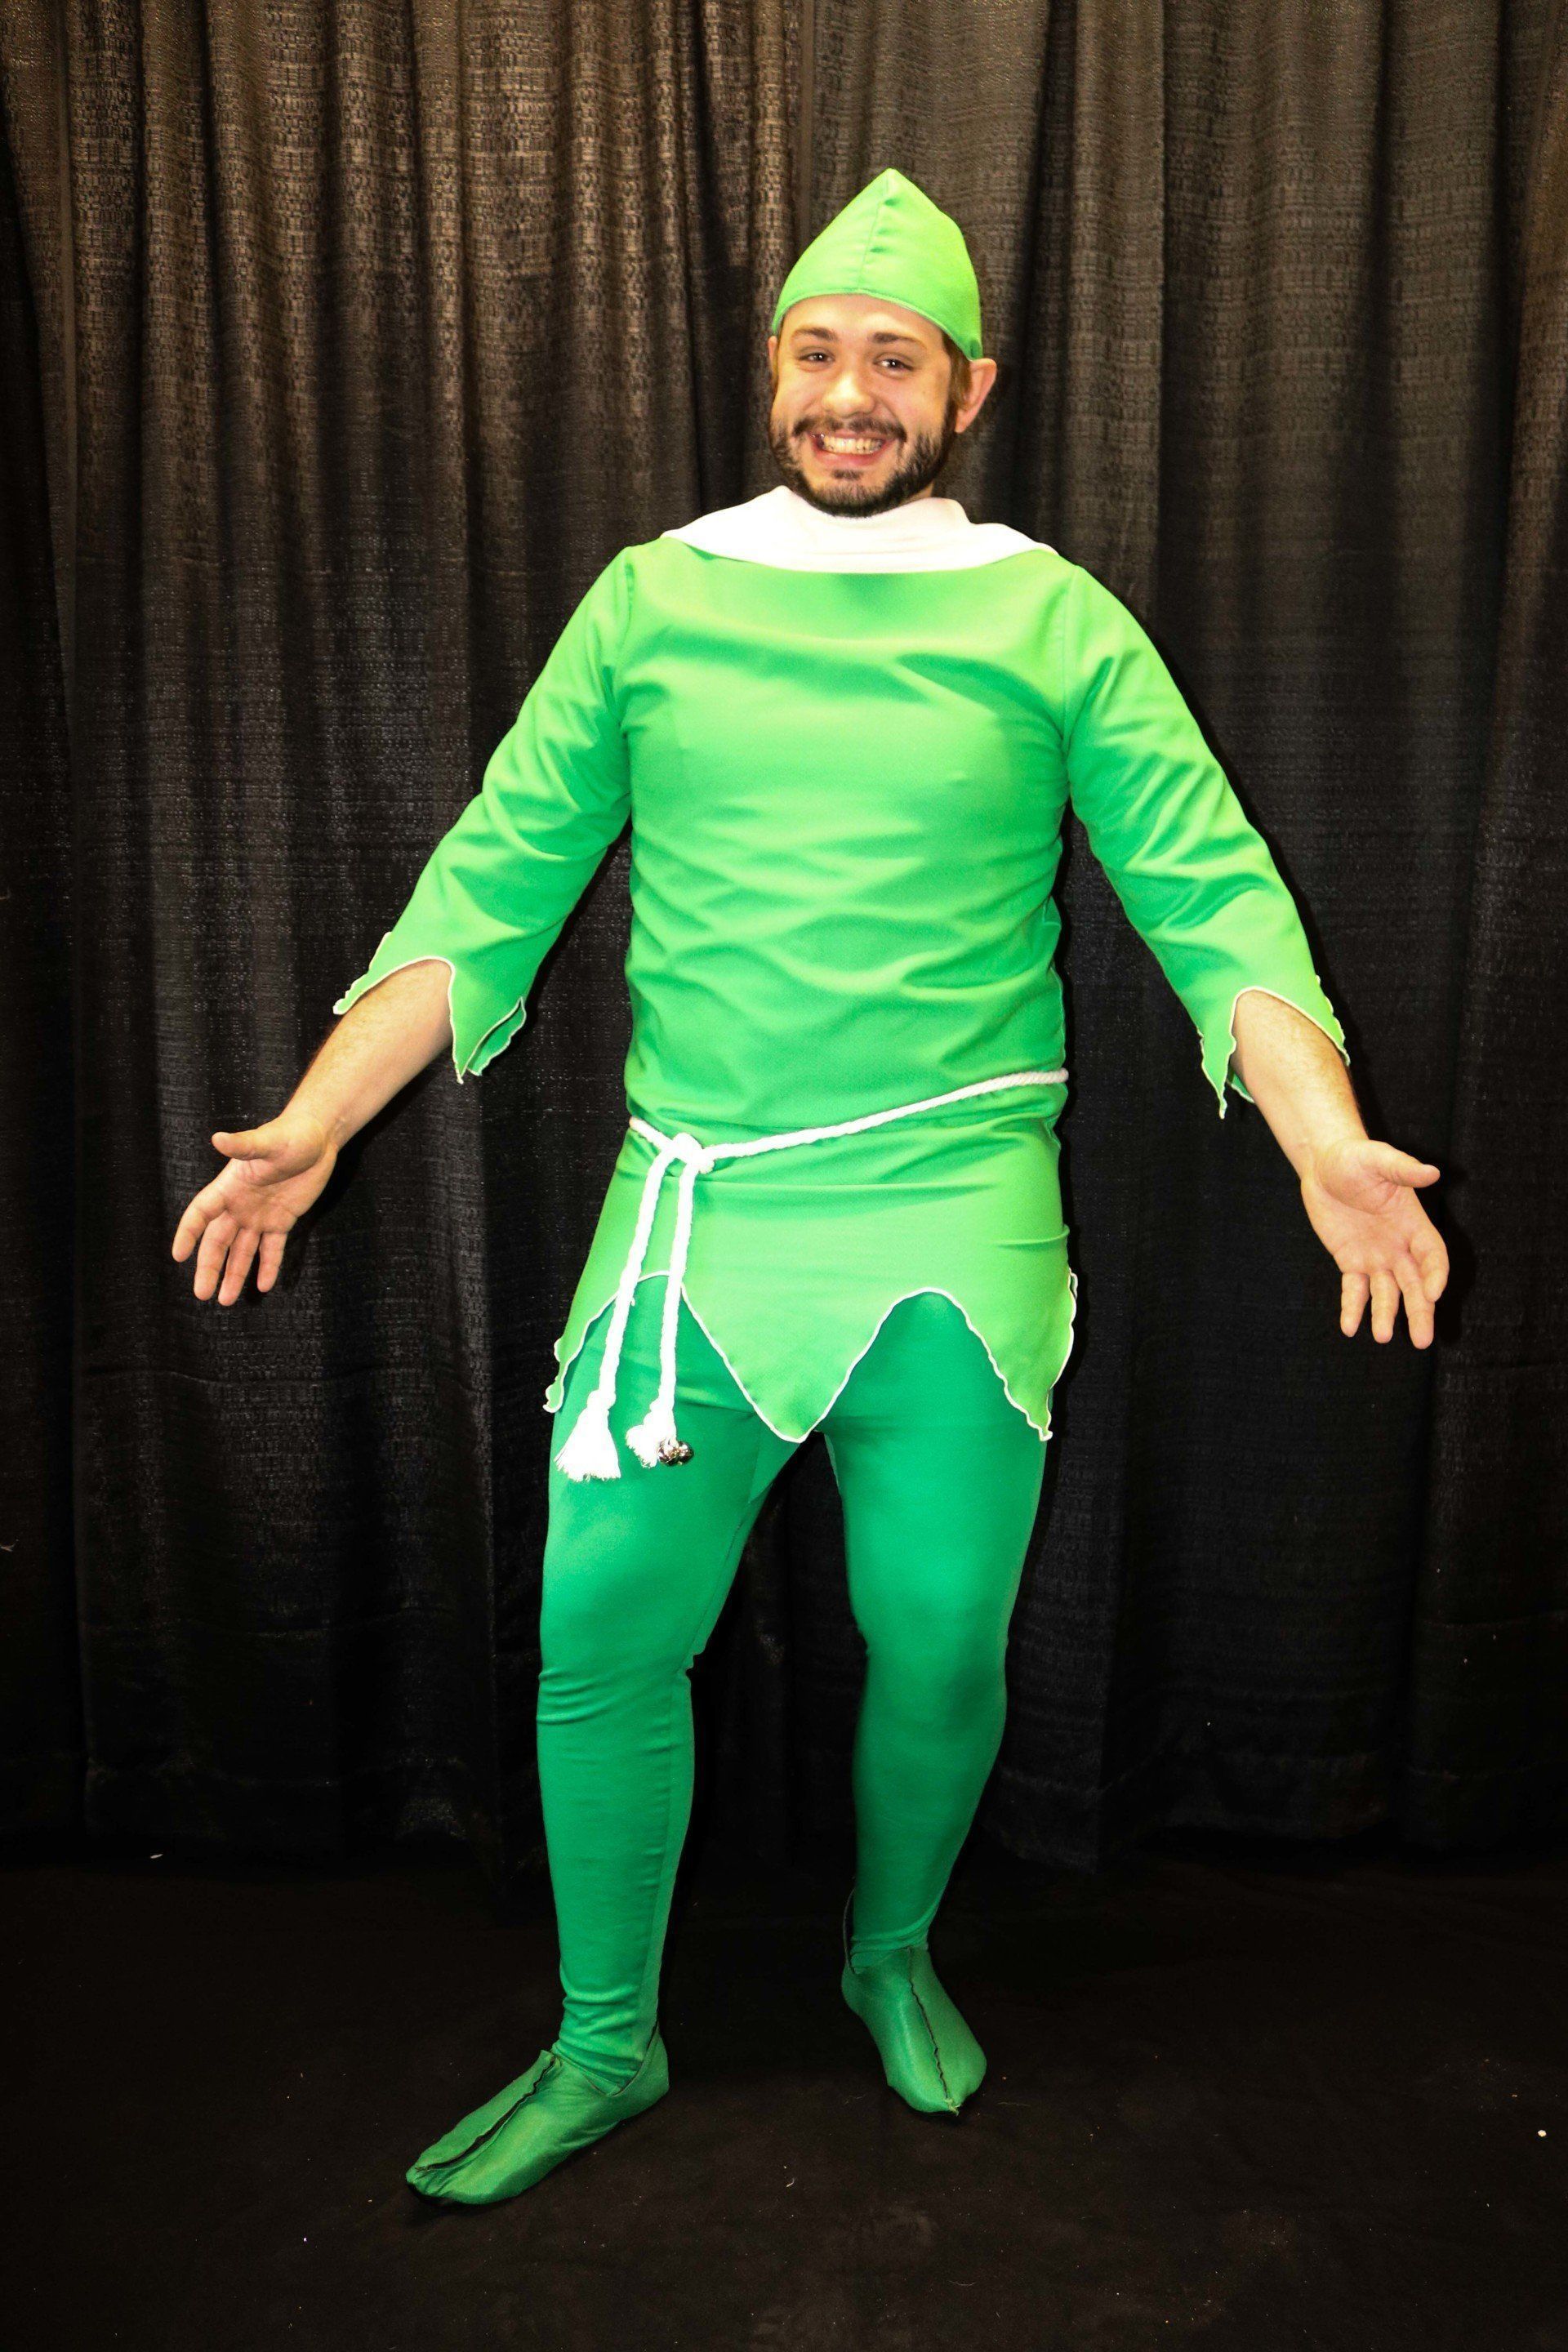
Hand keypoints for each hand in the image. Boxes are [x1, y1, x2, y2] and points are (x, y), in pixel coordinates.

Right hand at [171, 1109, 338, 1302]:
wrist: (318, 1137)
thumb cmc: (290, 1134)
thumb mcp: (267, 1142)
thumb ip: (243, 1145)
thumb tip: (218, 1138)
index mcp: (229, 1187)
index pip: (201, 1213)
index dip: (188, 1233)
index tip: (178, 1256)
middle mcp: (240, 1205)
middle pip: (218, 1241)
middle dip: (209, 1267)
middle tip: (201, 1293)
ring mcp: (260, 1215)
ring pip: (242, 1250)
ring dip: (234, 1274)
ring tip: (225, 1300)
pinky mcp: (283, 1220)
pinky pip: (272, 1249)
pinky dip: (268, 1266)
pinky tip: (264, 1286)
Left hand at [1300, 1136, 1449, 1346]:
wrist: (1324, 1164)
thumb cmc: (1356, 1158)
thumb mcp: (1378, 1159)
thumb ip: (1403, 1169)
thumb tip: (1432, 1172)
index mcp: (1413, 1223)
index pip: (1432, 1256)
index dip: (1435, 1275)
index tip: (1432, 1294)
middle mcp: (1399, 1245)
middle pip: (1415, 1284)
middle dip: (1420, 1311)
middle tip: (1422, 1340)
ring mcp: (1376, 1255)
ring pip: (1387, 1292)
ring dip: (1386, 1314)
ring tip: (1382, 1336)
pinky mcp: (1351, 1260)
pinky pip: (1354, 1290)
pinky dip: (1353, 1308)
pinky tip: (1349, 1328)